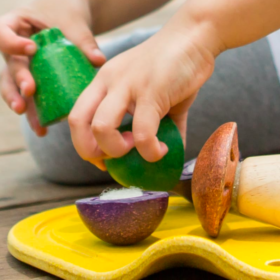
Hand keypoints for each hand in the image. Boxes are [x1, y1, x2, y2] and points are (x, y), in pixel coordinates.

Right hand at [0, 0, 105, 135]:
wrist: (65, 18)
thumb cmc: (65, 14)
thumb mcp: (73, 23)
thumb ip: (83, 41)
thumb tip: (99, 61)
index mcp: (16, 27)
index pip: (3, 34)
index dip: (12, 43)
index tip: (31, 49)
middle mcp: (14, 51)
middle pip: (9, 68)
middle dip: (17, 82)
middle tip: (29, 92)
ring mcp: (23, 68)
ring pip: (15, 89)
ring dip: (23, 106)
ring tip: (34, 123)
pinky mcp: (34, 81)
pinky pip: (31, 98)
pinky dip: (36, 114)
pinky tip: (43, 129)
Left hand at [69, 25, 215, 169]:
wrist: (193, 37)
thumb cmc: (171, 69)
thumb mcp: (153, 95)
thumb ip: (156, 125)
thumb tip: (167, 153)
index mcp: (104, 82)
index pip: (76, 117)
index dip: (83, 145)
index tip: (102, 159)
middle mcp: (109, 82)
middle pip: (78, 122)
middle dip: (90, 152)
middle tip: (112, 161)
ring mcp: (127, 84)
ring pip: (103, 128)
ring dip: (117, 151)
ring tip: (139, 150)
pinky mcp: (151, 90)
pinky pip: (142, 132)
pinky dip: (150, 151)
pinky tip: (161, 150)